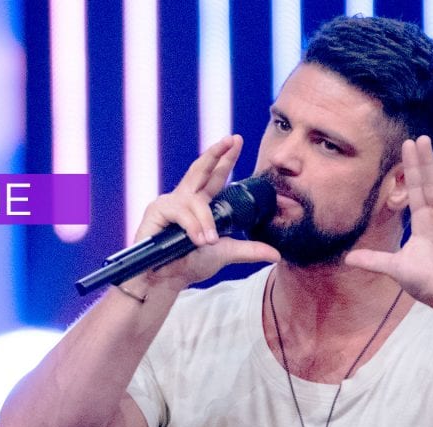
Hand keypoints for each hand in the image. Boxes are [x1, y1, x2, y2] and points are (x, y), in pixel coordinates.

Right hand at [131, 134, 279, 291]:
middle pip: (201, 169)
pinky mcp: (156, 211)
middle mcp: (184, 198)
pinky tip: (196, 239)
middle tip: (231, 140)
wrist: (165, 281)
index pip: (215, 176)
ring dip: (204, 220)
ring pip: (195, 201)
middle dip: (216, 154)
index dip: (225, 158)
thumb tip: (276, 255)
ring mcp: (168, 203)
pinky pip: (180, 213)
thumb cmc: (189, 264)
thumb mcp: (224, 254)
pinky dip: (191, 226)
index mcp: (199, 203)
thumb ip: (249, 251)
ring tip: (209, 241)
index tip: (237, 140)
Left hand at [344, 136, 432, 313]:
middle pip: (432, 183)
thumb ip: (374, 260)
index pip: (414, 190)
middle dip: (426, 161)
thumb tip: (347, 259)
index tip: (406, 147)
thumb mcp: (396, 269)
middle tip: (421, 137)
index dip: (410, 169)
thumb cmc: (427, 284)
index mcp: (422, 222)